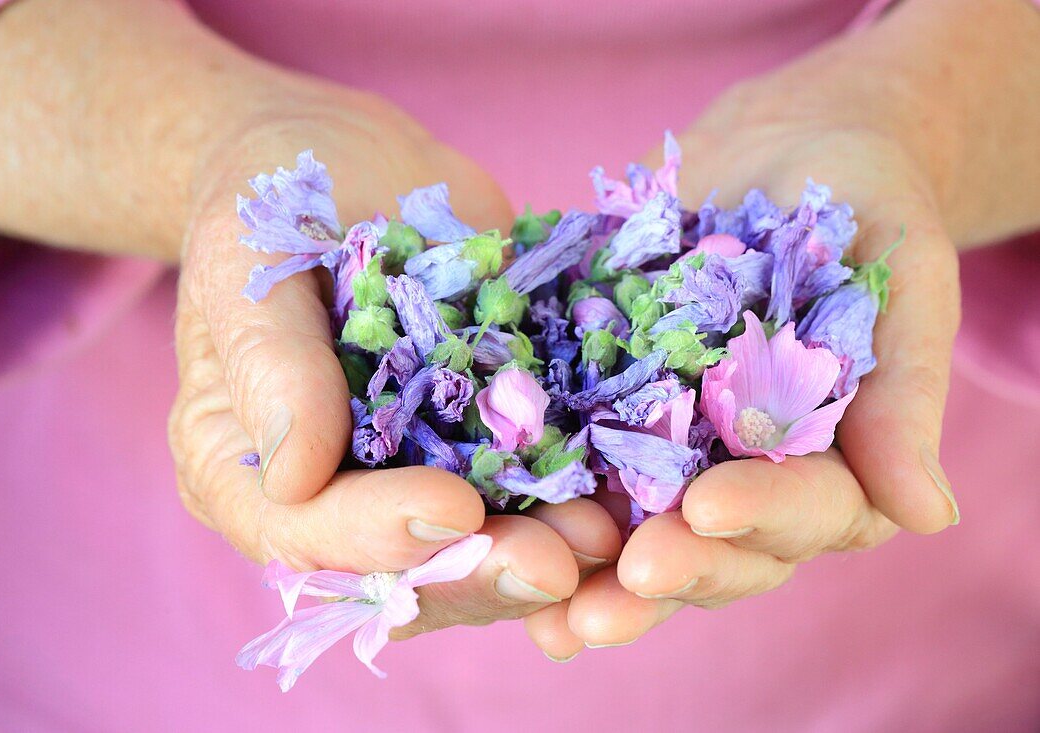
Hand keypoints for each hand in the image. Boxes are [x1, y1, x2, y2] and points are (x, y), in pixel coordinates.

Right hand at [169, 97, 622, 637]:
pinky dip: (573, 498)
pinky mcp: (478, 441)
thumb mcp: (250, 255)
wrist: (355, 163)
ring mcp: (409, 471)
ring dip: (539, 552)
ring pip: (471, 550)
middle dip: (479, 571)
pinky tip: (626, 495)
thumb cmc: (276, 195)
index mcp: (246, 469)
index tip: (453, 508)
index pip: (303, 532)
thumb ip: (270, 364)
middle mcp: (330, 492)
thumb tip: (293, 477)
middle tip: (557, 563)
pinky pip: (523, 489)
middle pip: (396, 570)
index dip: (376, 535)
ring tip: (605, 535)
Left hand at [526, 61, 962, 658]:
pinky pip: (575, 474)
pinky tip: (492, 543)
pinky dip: (541, 513)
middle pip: (720, 552)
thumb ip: (905, 391)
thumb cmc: (861, 205)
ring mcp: (677, 458)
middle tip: (624, 581)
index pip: (809, 511)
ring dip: (599, 579)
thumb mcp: (900, 279)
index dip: (762, 516)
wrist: (776, 154)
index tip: (707, 508)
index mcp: (838, 465)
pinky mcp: (611, 422)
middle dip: (675, 569)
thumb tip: (928, 514)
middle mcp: (752, 480)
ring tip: (555, 617)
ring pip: (641, 537)